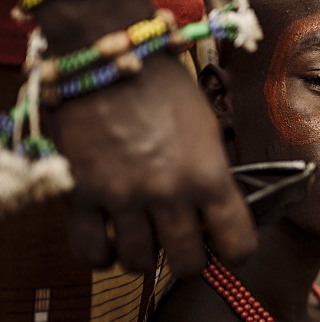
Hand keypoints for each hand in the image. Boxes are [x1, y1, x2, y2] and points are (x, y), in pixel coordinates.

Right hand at [51, 53, 256, 276]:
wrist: (111, 55)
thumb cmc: (165, 86)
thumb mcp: (208, 128)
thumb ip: (212, 173)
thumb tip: (213, 211)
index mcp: (210, 176)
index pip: (238, 245)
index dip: (236, 251)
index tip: (228, 247)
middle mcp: (169, 194)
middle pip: (188, 265)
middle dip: (191, 259)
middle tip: (183, 242)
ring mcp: (122, 197)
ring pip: (139, 265)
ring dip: (146, 256)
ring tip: (145, 237)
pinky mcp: (79, 195)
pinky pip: (90, 253)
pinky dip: (102, 255)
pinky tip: (109, 239)